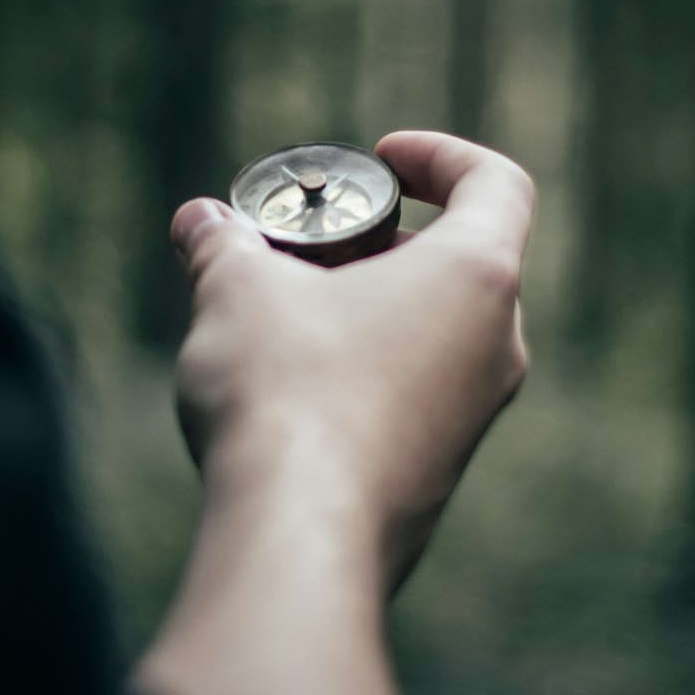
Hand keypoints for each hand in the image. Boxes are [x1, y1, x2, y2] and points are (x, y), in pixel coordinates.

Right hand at [170, 132, 533, 588]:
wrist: (297, 539)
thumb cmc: (286, 393)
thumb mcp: (238, 292)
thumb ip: (223, 245)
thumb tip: (198, 222)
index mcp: (476, 278)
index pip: (496, 183)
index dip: (442, 155)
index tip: (381, 160)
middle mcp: (497, 347)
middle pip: (462, 260)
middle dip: (384, 240)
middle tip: (312, 243)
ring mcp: (475, 416)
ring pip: (438, 331)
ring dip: (371, 305)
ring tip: (288, 310)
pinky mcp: (440, 471)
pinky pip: (417, 392)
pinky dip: (368, 365)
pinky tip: (290, 383)